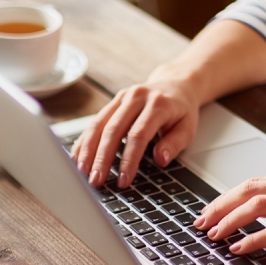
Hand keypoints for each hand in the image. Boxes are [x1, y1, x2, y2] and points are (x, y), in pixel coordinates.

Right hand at [70, 67, 199, 188]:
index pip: (138, 135)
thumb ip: (175, 144)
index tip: (123, 180)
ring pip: (98, 125)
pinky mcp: (112, 102)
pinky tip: (77, 156)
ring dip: (88, 150)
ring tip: (82, 171)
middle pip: (113, 130)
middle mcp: (136, 97)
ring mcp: (121, 98)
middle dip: (102, 158)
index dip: (128, 160)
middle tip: (95, 180)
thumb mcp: (188, 128)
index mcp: (158, 104)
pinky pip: (94, 122)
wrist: (175, 84)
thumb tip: (161, 159)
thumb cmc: (181, 111)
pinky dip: (85, 141)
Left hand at [194, 173, 265, 251]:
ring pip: (258, 205)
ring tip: (214, 234)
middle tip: (202, 222)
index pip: (253, 184)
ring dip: (230, 220)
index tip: (207, 211)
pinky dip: (253, 239)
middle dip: (221, 207)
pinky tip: (236, 247)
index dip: (227, 197)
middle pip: (250, 191)